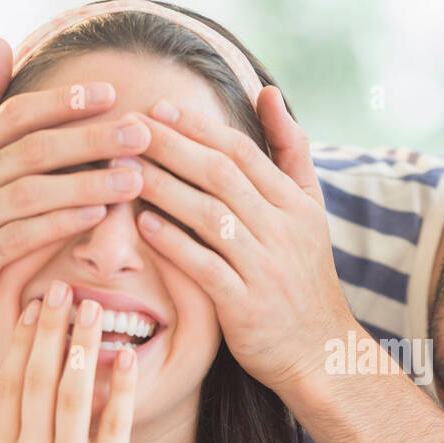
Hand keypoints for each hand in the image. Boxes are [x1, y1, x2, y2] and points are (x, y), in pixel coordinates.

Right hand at [0, 38, 151, 345]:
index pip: (15, 115)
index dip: (63, 102)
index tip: (111, 93)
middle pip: (32, 149)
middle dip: (90, 138)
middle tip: (140, 132)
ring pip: (31, 192)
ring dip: (87, 183)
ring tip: (134, 179)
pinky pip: (21, 237)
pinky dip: (60, 224)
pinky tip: (97, 216)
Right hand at [0, 284, 136, 442]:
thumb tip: (9, 425)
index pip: (7, 386)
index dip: (19, 341)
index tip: (29, 305)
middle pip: (36, 379)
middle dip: (49, 329)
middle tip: (61, 287)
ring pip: (71, 395)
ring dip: (82, 345)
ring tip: (94, 306)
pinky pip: (111, 428)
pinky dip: (119, 390)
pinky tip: (128, 358)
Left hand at [128, 88, 358, 394]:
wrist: (320, 352)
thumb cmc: (304, 278)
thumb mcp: (310, 210)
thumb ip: (290, 151)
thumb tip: (268, 91)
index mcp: (296, 205)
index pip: (242, 152)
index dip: (198, 127)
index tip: (158, 108)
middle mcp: (283, 231)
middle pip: (221, 176)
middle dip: (171, 147)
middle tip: (128, 128)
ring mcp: (266, 269)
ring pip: (210, 216)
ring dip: (164, 188)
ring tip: (123, 169)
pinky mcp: (247, 308)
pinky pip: (206, 268)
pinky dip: (174, 245)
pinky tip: (142, 226)